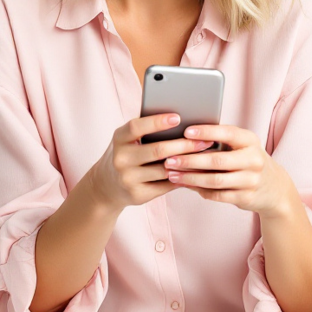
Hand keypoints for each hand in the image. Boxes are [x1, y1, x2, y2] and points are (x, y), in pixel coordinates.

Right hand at [89, 112, 213, 210]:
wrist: (106, 185)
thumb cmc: (126, 153)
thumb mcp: (127, 139)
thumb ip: (145, 130)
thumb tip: (181, 120)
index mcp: (119, 138)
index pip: (137, 127)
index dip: (157, 122)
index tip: (178, 117)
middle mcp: (121, 158)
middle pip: (157, 150)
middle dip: (184, 145)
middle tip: (205, 140)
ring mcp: (128, 178)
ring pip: (165, 170)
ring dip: (188, 163)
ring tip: (205, 156)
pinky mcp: (138, 194)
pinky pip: (166, 186)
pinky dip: (183, 178)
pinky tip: (197, 171)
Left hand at [163, 123, 293, 217]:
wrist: (274, 188)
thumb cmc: (246, 159)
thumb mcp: (241, 145)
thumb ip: (220, 139)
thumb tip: (184, 135)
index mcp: (250, 141)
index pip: (227, 133)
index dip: (206, 132)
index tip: (186, 132)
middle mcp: (253, 160)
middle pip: (217, 160)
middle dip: (190, 160)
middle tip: (169, 159)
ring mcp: (251, 181)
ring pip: (215, 180)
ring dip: (190, 178)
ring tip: (172, 174)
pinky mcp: (246, 197)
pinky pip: (217, 195)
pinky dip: (199, 190)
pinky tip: (185, 185)